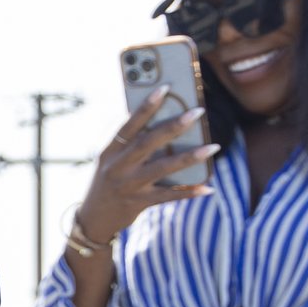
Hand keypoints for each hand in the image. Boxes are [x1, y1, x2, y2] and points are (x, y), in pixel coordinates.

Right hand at [75, 88, 217, 242]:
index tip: (165, 88)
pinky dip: (189, 192)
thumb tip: (162, 119)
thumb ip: (129, 141)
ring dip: (190, 157)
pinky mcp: (139, 203)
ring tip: (214, 147)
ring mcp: (128, 186)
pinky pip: (168, 195)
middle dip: (174, 126)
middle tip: (197, 111)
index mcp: (110, 151)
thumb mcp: (110, 159)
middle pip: (148, 143)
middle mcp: (118, 167)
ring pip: (163, 168)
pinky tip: (208, 188)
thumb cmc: (108, 180)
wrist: (93, 218)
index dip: (146, 106)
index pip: (128, 124)